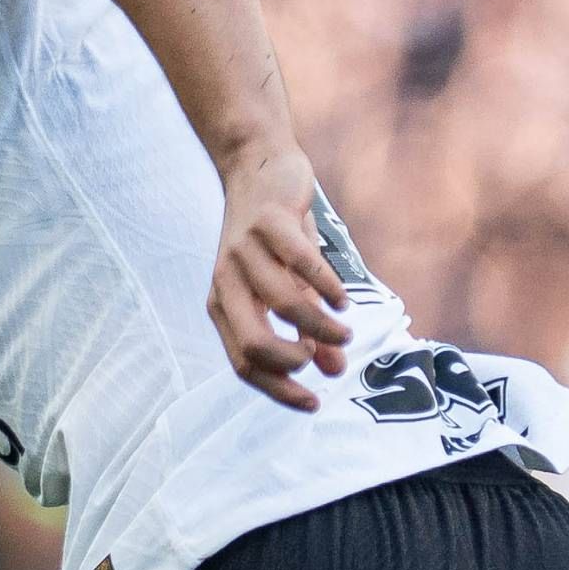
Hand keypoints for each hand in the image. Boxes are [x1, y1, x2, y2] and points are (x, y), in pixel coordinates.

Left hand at [204, 142, 348, 410]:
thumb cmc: (275, 237)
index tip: (313, 403)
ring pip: (284, 305)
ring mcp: (245, 252)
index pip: (244, 364)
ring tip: (346, 330)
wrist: (258, 167)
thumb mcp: (290, 287)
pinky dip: (327, 286)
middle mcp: (226, 282)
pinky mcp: (270, 223)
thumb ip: (307, 330)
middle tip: (327, 360)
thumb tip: (334, 369)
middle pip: (254, 344)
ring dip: (321, 326)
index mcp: (223, 305)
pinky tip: (344, 299)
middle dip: (294, 363)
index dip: (278, 390)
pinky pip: (302, 264)